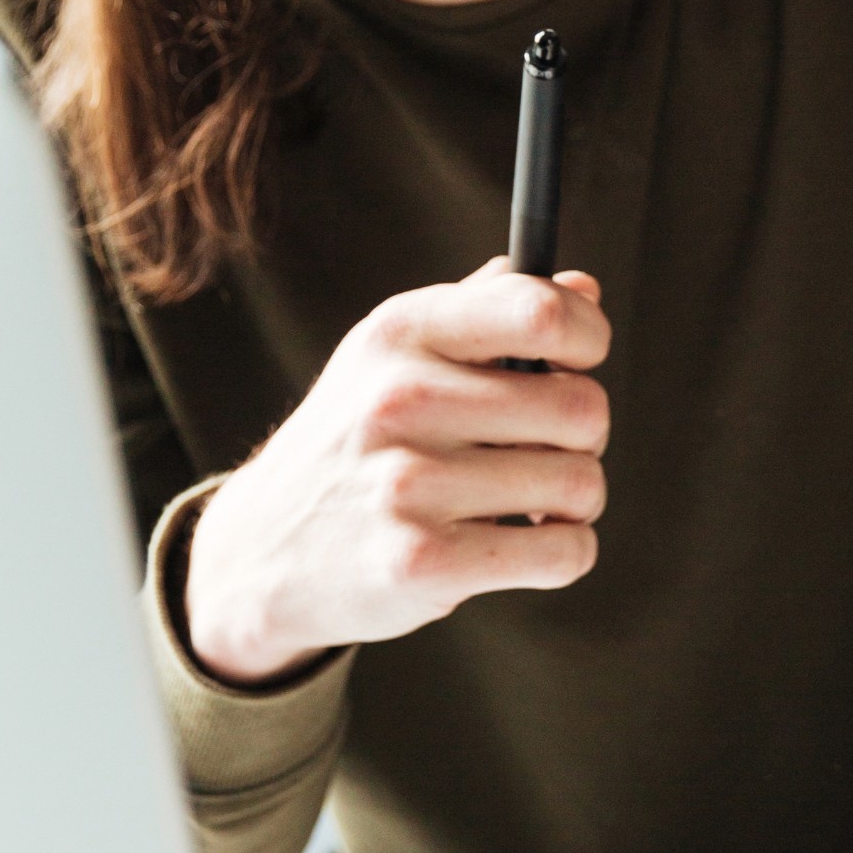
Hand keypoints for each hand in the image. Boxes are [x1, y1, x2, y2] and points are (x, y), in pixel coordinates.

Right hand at [184, 260, 609, 681]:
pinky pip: (563, 554)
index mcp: (402, 332)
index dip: (588, 338)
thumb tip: (585, 290)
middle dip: (585, 436)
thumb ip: (489, 312)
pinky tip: (525, 545)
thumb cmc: (359, 441)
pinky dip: (566, 553)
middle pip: (581, 408)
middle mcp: (400, 399)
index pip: (542, 312)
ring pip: (580, 484)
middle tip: (548, 452)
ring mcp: (408, 484)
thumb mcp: (397, 356)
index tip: (576, 365)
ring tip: (531, 503)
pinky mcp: (423, 562)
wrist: (265, 548)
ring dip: (576, 501)